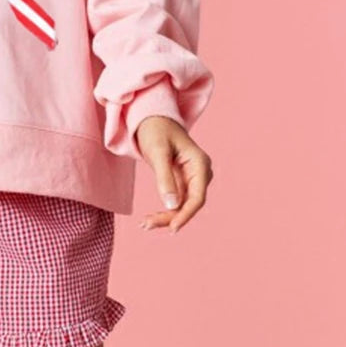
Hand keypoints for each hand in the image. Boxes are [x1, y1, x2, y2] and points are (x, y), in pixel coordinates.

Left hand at [134, 115, 213, 232]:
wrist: (152, 118)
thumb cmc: (155, 130)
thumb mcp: (158, 152)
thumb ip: (165, 177)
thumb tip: (172, 206)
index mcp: (200, 163)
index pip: (198, 197)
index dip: (186, 214)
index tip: (172, 228)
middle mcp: (200, 172)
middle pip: (190, 203)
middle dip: (171, 217)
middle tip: (146, 225)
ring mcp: (192, 178)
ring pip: (183, 205)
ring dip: (166, 216)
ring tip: (145, 224)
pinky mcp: (182, 181)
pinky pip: (176, 200)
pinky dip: (164, 210)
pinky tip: (150, 219)